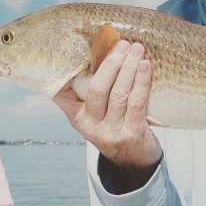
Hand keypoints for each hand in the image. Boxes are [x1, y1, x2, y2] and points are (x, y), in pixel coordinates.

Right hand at [53, 41, 161, 187]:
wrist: (133, 161)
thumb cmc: (115, 126)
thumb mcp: (97, 112)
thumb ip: (95, 89)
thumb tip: (105, 48)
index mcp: (76, 115)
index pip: (60, 92)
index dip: (61, 72)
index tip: (70, 48)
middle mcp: (89, 124)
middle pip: (97, 89)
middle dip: (111, 64)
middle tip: (121, 44)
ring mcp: (110, 131)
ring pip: (118, 94)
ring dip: (129, 68)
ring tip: (137, 50)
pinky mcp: (131, 134)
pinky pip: (136, 103)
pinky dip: (141, 82)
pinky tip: (145, 67)